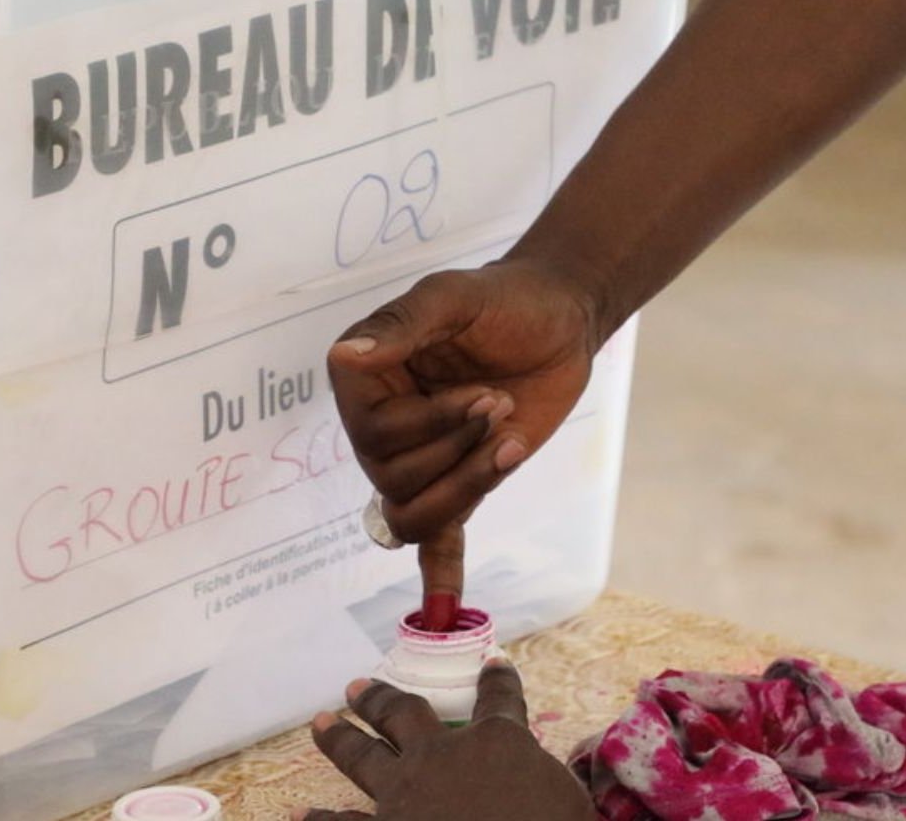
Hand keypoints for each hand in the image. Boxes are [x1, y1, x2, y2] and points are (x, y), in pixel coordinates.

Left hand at [296, 662, 595, 820]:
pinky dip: (320, 820)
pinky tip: (300, 815)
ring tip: (321, 723)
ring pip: (363, 756)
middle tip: (357, 685)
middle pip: (405, 715)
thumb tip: (544, 789)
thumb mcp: (570, 802)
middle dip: (382, 698)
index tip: (494, 664)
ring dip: (340, 739)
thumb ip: (549, 785)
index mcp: (499, 742)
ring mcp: (404, 794)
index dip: (499, 681)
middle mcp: (442, 756)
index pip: (500, 699)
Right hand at [327, 257, 600, 555]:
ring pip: (412, 514)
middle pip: (393, 477)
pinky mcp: (460, 482)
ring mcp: (419, 459)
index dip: (430, 426)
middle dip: (457, 449)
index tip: (483, 393)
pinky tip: (443, 609)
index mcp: (364, 377)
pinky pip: (435, 540)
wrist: (559, 318)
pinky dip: (438, 575)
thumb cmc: (502, 298)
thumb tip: (347, 355)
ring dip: (465, 487)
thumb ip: (404, 326)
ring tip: (508, 445)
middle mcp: (378, 424)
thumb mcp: (454, 296)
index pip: (373, 434)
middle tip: (502, 404)